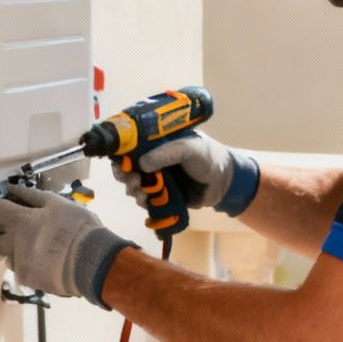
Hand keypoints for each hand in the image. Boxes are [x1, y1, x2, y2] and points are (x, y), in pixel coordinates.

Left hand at [0, 185, 136, 307]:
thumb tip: (12, 189)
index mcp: (19, 222)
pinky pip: (22, 271)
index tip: (9, 210)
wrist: (92, 263)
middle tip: (26, 232)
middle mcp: (13, 245)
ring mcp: (19, 265)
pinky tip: (48, 263)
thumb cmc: (77, 228)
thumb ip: (31, 196)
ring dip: (19, 252)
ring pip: (9, 257)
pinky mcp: (28, 281)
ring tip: (41, 250)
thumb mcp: (58, 203)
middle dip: (6, 235)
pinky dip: (31, 267)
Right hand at [118, 133, 260, 216]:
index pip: (131, 142)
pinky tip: (146, 201)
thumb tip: (142, 163)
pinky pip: (144, 197)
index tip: (117, 159)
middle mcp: (153, 157)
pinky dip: (141, 200)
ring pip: (133, 182)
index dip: (120, 150)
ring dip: (132, 188)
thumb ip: (167, 153)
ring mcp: (156, 176)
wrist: (225, 183)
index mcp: (158, 140)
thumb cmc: (209, 158)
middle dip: (124, 173)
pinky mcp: (161, 193)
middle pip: (127, 164)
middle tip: (130, 179)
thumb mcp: (189, 149)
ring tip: (140, 192)